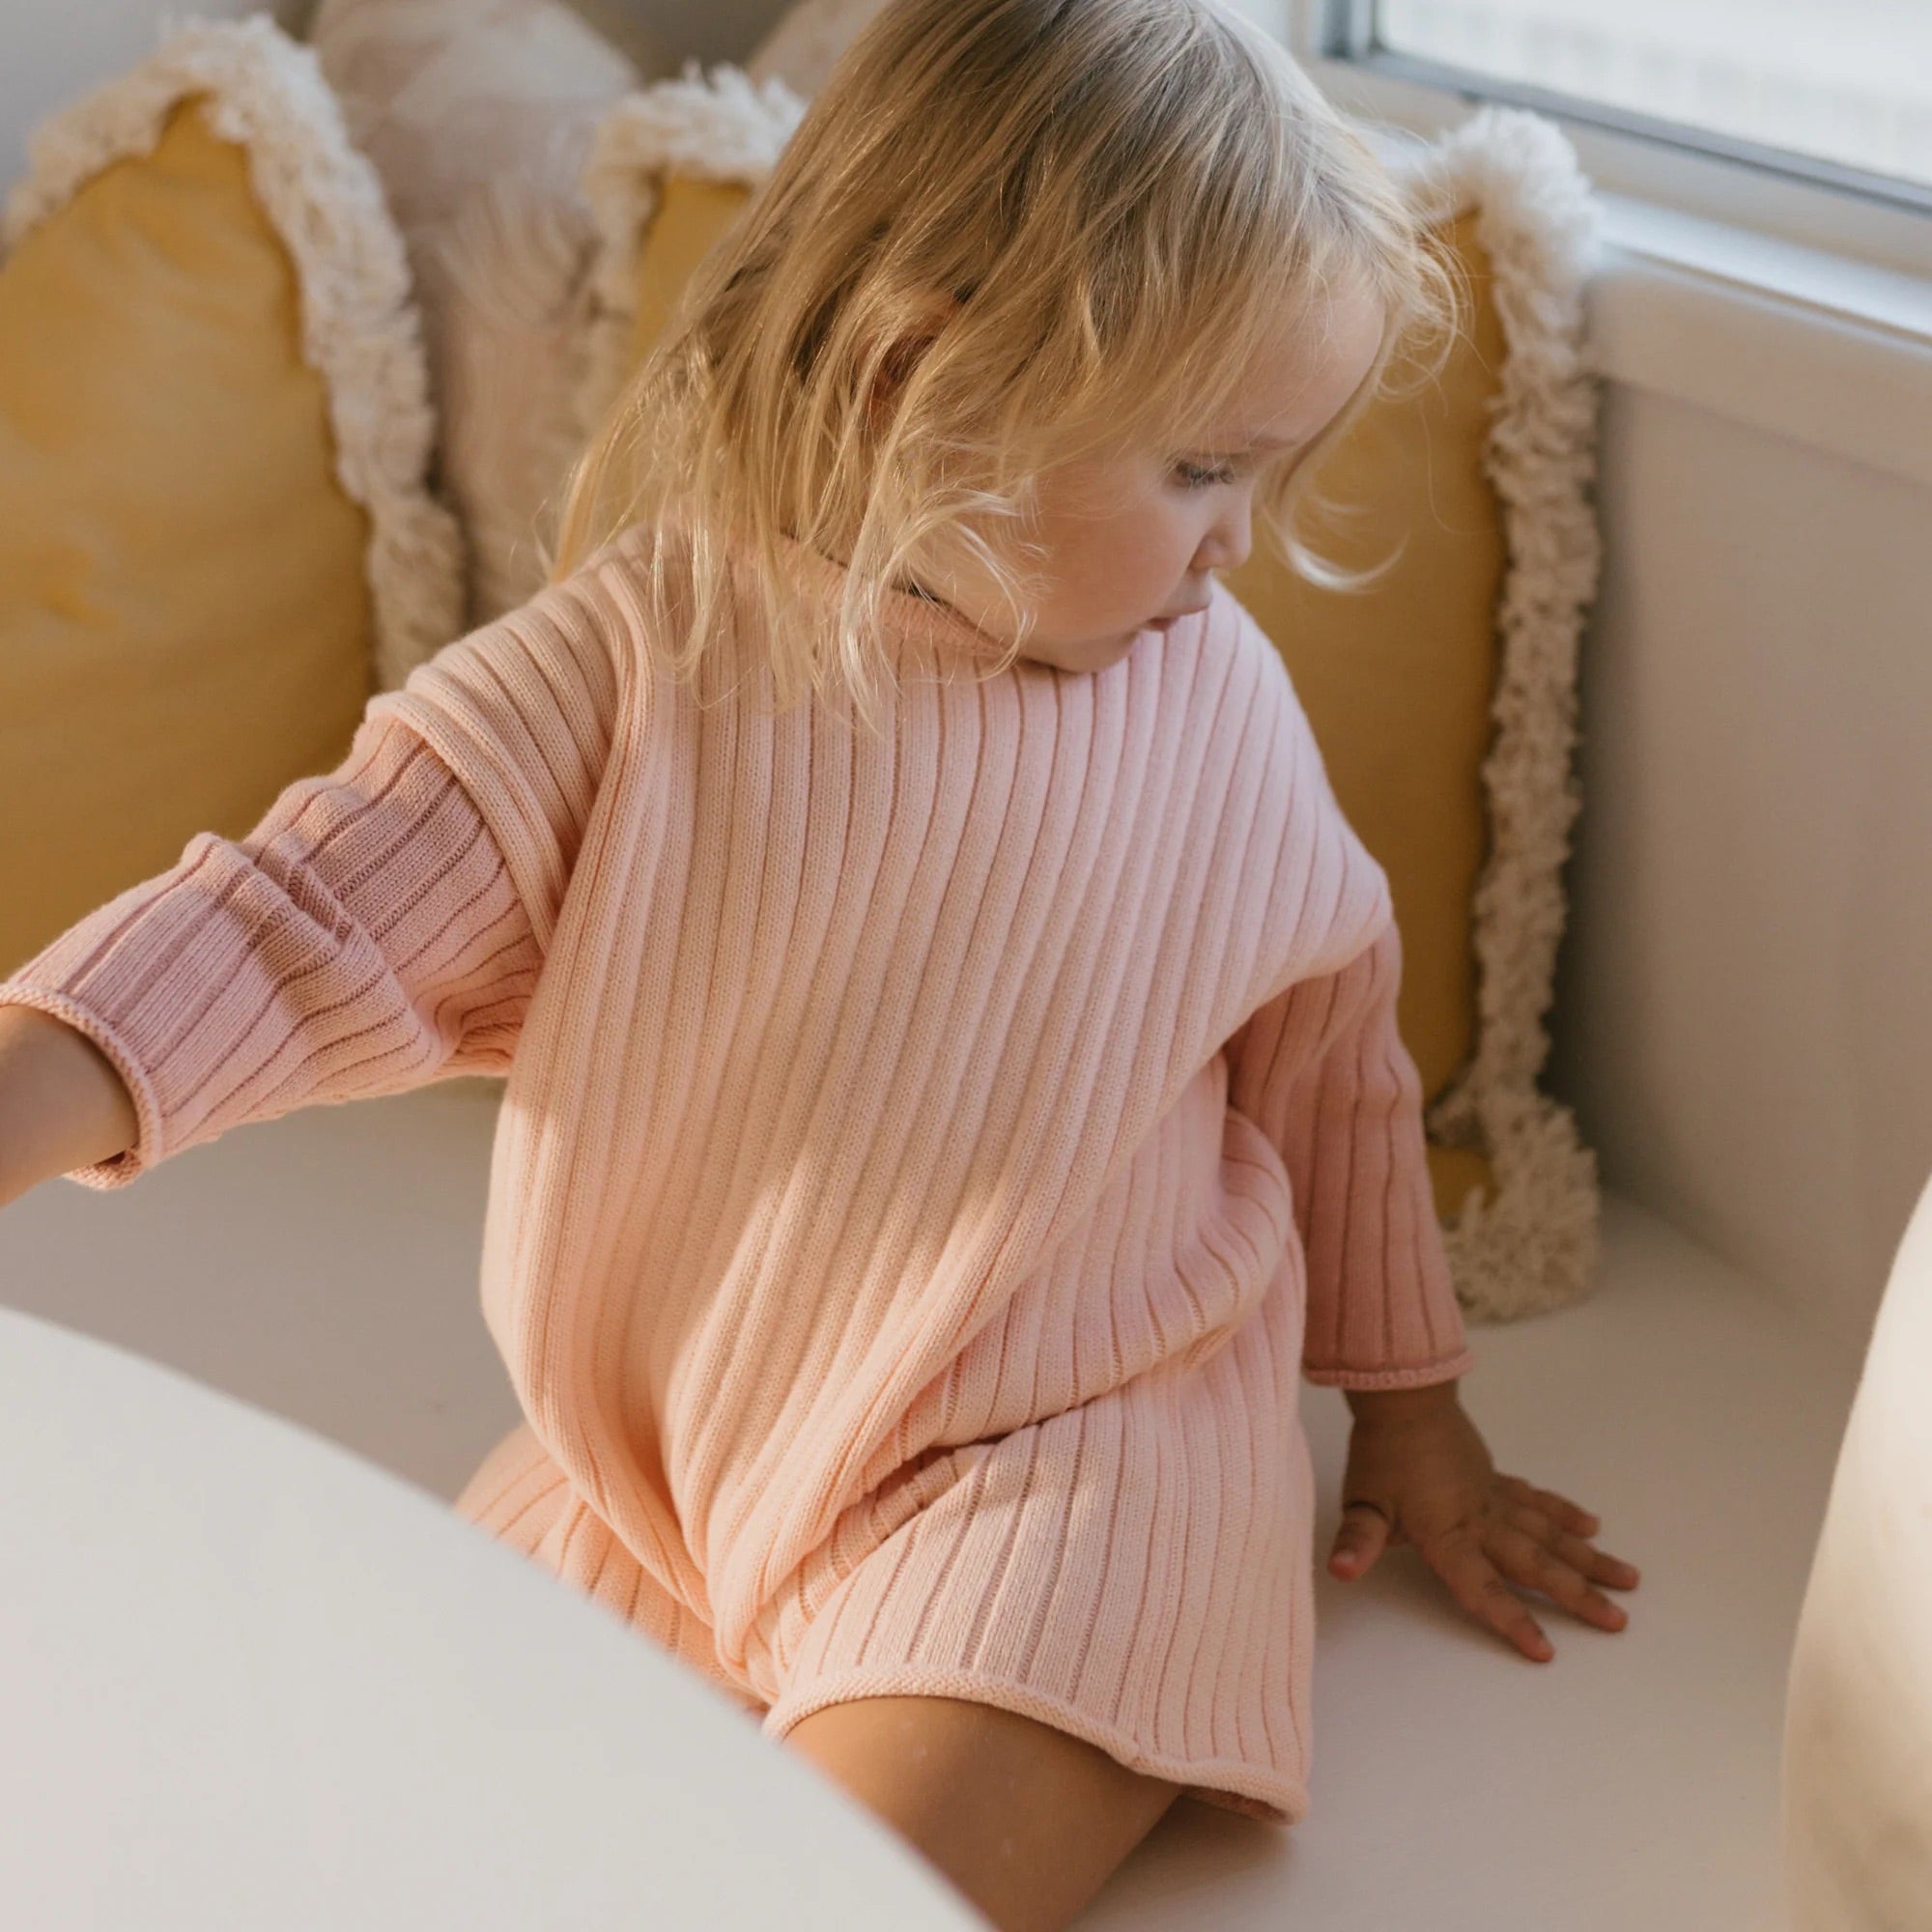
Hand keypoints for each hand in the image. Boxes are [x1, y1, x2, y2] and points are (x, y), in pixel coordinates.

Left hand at [1328, 1387, 1640, 1661]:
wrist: (1404, 1398)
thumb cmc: (1381, 1453)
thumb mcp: (1362, 1501)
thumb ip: (1356, 1541)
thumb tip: (1340, 1571)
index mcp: (1449, 1535)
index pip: (1482, 1588)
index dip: (1511, 1620)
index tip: (1545, 1651)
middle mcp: (1482, 1521)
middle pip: (1535, 1565)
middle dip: (1577, 1596)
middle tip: (1618, 1622)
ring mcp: (1494, 1498)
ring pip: (1550, 1533)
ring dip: (1588, 1558)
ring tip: (1628, 1580)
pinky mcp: (1495, 1478)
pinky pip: (1538, 1501)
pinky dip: (1564, 1514)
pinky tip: (1591, 1526)